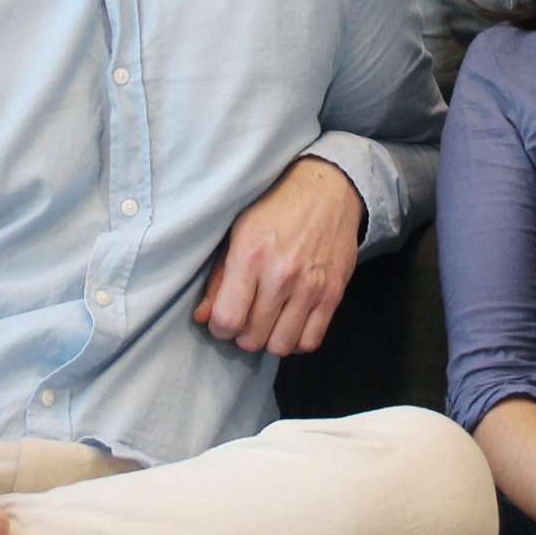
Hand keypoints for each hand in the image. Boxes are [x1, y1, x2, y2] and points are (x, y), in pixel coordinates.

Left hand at [192, 156, 361, 353]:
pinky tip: (289, 325)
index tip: (224, 319)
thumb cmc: (275, 207)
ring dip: (270, 339)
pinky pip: (311, 341)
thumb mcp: (236, 232)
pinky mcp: (333, 293)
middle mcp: (281, 275)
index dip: (220, 328)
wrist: (326, 189)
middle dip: (243, 334)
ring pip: (281, 346)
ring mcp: (310, 286)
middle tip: (246, 318)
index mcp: (250, 256)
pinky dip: (296, 340)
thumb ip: (218, 278)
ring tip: (268, 321)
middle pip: (253, 338)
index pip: (227, 321)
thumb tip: (202, 317)